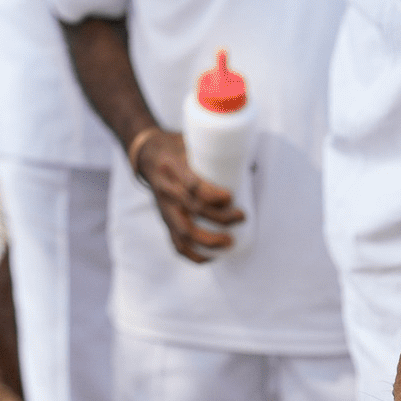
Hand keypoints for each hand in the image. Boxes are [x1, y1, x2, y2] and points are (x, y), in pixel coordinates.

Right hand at [132, 129, 244, 263]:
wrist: (148, 154)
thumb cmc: (178, 147)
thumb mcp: (191, 142)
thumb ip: (215, 154)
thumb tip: (252, 167)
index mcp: (173, 167)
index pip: (192, 185)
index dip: (213, 195)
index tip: (231, 197)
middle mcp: (167, 189)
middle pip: (193, 209)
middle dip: (220, 218)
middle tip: (241, 217)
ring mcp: (165, 208)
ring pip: (184, 231)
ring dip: (209, 242)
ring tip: (230, 242)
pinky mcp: (165, 220)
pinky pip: (176, 244)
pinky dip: (193, 255)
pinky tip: (210, 258)